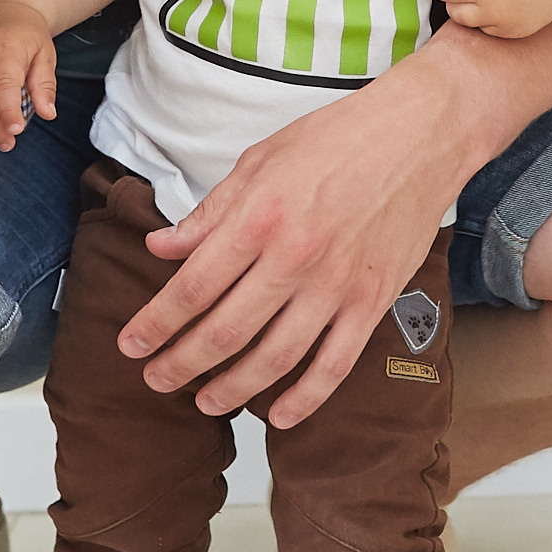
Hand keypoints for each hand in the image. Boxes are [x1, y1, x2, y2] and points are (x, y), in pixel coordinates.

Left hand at [122, 64, 472, 427]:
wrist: (420, 134)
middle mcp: (292, 256)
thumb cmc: (337, 139)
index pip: (191, 287)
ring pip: (274, 357)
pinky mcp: (373, 300)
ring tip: (204, 403)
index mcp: (257, 217)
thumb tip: (160, 246)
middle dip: (181, 363)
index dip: (156, 323)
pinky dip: (305, 397)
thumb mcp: (260, 161)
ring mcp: (336, 284)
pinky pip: (335, 363)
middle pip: (224, 331)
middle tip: (155, 380)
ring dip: (232, 388)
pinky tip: (278, 416)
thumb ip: (210, 212)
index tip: (131, 344)